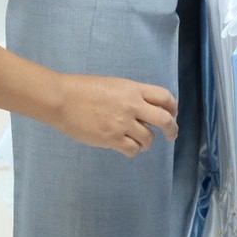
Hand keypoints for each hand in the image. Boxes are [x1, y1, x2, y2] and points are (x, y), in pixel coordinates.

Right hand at [51, 74, 179, 156]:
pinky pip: (132, 149)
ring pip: (148, 138)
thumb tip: (144, 109)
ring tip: (141, 142)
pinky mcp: (111, 138)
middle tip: (171, 135)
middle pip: (164, 119)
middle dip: (172, 129)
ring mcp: (122, 123)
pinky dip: (134, 151)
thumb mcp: (115, 85)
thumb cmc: (84, 89)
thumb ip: (131, 96)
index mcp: (133, 89)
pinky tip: (129, 148)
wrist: (62, 100)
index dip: (173, 107)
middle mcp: (132, 106)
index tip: (173, 113)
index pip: (164, 97)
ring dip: (147, 142)